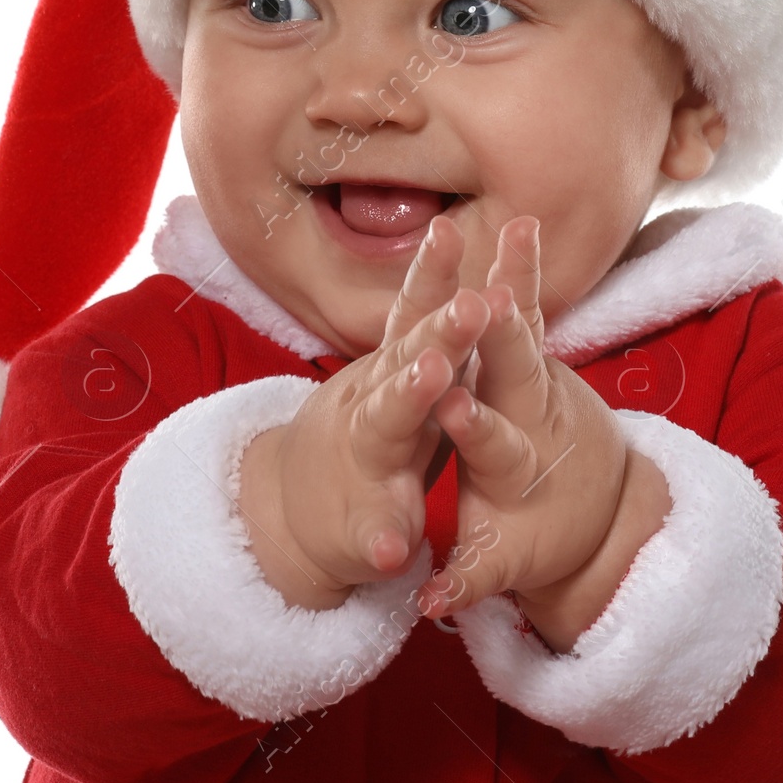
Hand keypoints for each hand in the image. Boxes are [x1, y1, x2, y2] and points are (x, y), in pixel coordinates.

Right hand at [238, 216, 485, 608]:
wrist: (299, 513)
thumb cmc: (380, 434)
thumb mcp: (403, 379)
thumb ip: (431, 330)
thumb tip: (483, 267)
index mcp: (399, 375)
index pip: (417, 315)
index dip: (435, 275)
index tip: (456, 231)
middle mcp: (379, 409)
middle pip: (410, 362)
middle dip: (440, 335)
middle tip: (471, 307)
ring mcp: (368, 467)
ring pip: (386, 432)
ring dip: (406, 409)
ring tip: (431, 381)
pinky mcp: (363, 531)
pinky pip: (371, 535)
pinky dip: (379, 540)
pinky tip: (391, 550)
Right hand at [418, 217, 673, 651]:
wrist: (595, 507)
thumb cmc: (531, 536)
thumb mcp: (503, 564)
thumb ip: (470, 578)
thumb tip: (431, 611)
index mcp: (514, 463)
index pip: (493, 442)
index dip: (474, 424)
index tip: (454, 401)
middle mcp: (533, 414)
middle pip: (518, 371)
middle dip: (501, 336)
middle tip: (483, 298)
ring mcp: (541, 380)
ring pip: (530, 323)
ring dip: (521, 278)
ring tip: (516, 230)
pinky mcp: (539, 355)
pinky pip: (529, 304)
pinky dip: (521, 268)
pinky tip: (517, 222)